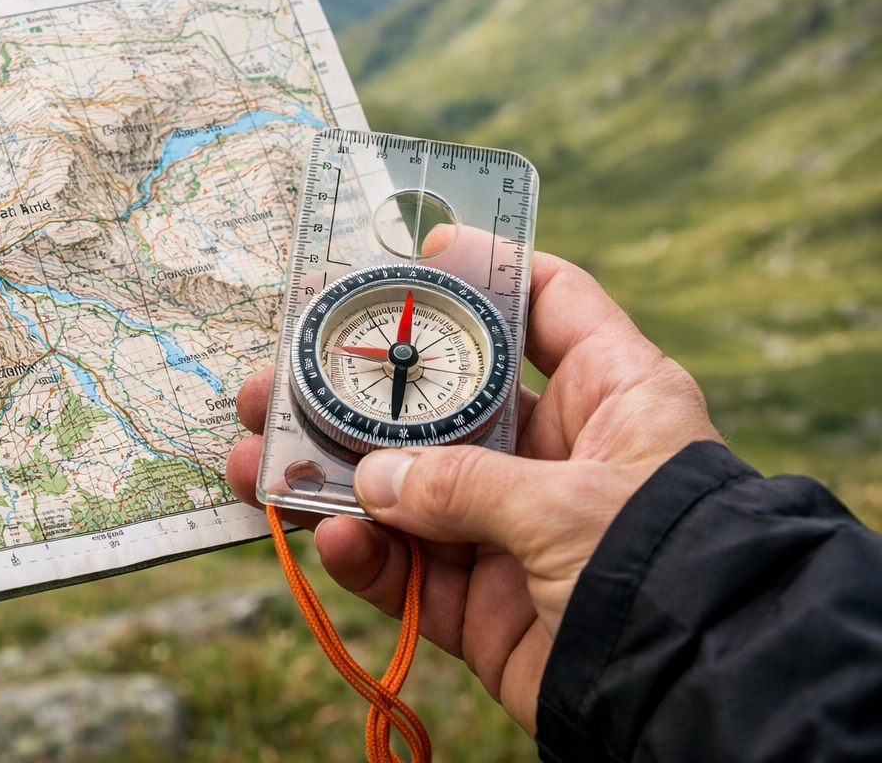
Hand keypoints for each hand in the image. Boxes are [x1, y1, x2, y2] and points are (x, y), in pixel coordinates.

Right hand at [226, 253, 719, 732]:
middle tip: (284, 371)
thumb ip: (461, 484)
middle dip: (360, 390)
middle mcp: (558, 456)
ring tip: (258, 456)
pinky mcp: (485, 603)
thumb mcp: (567, 503)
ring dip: (330, 474)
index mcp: (611, 398)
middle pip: (443, 403)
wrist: (693, 698)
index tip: (418, 255)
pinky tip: (326, 535)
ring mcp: (515, 530)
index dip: (488, 272)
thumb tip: (371, 483)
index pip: (550, 305)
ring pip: (405, 489)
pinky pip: (408, 571)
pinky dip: (363, 556)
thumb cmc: (663, 567)